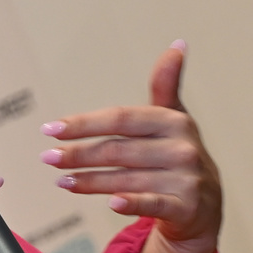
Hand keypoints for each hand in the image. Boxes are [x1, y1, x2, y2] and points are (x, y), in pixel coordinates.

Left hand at [41, 40, 222, 252]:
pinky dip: (131, 203)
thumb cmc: (177, 157)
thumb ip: (166, 85)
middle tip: (48, 157)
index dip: (84, 123)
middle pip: (118, 149)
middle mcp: (182, 148)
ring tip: (62, 181)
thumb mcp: (173, 119)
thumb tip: (177, 44)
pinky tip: (109, 203)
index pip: (121, 119)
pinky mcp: (186, 207)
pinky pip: (152, 204)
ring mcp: (186, 178)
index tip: (50, 128)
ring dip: (89, 181)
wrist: (204, 207)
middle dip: (79, 154)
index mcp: (174, 121)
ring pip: (127, 178)